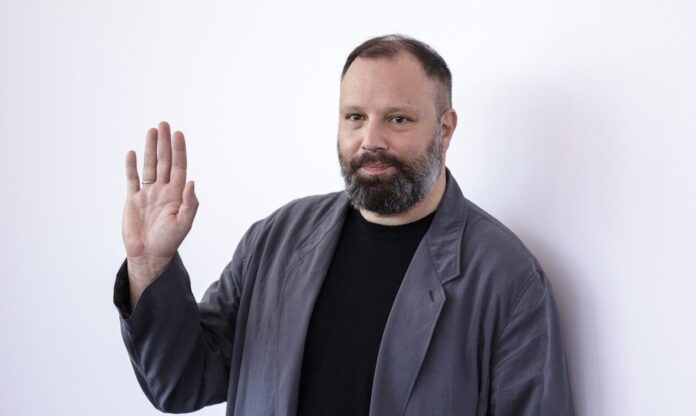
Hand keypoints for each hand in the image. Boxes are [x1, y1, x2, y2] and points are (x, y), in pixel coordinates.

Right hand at [122, 121, 198, 306]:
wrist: (149, 255)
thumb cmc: (169, 241)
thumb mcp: (184, 224)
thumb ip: (189, 204)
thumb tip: (192, 182)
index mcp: (177, 194)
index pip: (179, 167)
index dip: (179, 150)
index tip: (178, 134)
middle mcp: (163, 190)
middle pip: (164, 161)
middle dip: (164, 143)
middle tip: (164, 124)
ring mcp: (148, 194)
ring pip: (149, 166)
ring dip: (149, 149)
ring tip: (151, 131)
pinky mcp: (133, 200)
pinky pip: (132, 180)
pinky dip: (131, 167)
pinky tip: (131, 153)